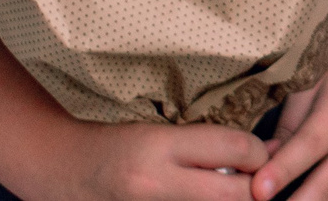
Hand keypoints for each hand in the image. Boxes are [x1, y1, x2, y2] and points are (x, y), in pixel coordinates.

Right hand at [33, 121, 266, 200]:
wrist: (60, 172)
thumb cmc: (114, 147)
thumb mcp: (161, 133)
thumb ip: (211, 144)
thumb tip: (266, 152)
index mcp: (161, 148)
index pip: (236, 149)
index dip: (260, 153)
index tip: (261, 155)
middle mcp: (156, 186)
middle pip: (235, 194)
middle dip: (254, 190)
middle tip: (254, 183)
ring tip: (227, 192)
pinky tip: (204, 199)